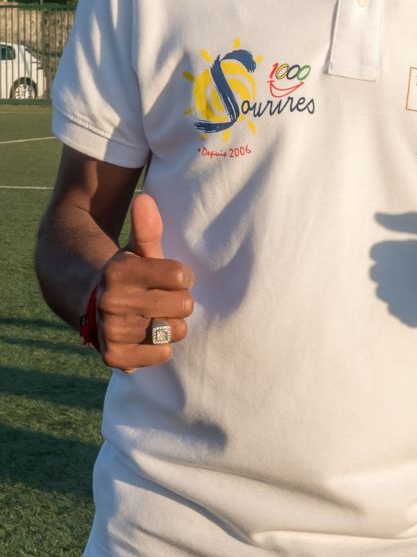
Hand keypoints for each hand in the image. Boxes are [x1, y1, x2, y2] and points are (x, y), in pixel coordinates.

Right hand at [96, 194, 195, 369]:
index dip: (182, 277)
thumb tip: (144, 199)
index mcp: (119, 270)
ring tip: (153, 317)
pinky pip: (163, 354)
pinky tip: (146, 336)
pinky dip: (161, 348)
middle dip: (179, 301)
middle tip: (161, 299)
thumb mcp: (138, 251)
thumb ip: (147, 227)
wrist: (93, 306)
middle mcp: (111, 301)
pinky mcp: (114, 357)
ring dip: (171, 325)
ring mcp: (111, 330)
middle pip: (184, 304)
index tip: (168, 277)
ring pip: (176, 330)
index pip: (183, 275)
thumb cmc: (130, 276)